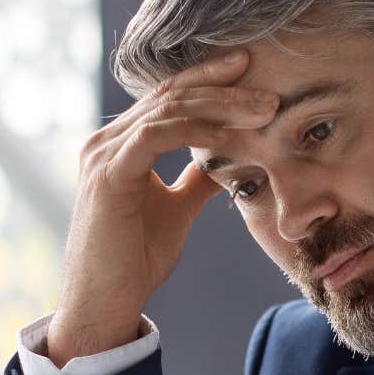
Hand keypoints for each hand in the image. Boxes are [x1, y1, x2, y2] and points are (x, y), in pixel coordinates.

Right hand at [47, 49, 278, 365]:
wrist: (105, 302)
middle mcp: (107, 140)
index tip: (252, 72)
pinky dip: (197, 131)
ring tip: (263, 111)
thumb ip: (196, 181)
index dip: (210, 80)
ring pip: (168, 109)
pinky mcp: (109, 174)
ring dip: (221, 107)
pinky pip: (157, 136)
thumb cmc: (135, 261)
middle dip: (223, 87)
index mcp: (121, 144)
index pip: (169, 96)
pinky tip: (231, 137)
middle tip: (269, 91)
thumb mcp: (176, 210)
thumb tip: (226, 161)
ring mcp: (105, 154)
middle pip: (170, 94)